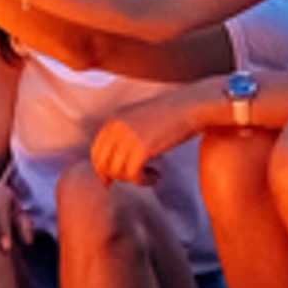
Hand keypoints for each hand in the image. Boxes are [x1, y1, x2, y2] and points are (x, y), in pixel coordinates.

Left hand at [88, 89, 204, 183]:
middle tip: (135, 178)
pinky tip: (156, 177)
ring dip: (134, 180)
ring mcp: (128, 137)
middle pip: (102, 164)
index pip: (96, 152)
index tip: (114, 180)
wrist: (191, 105)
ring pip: (117, 172)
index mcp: (113, 120)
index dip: (103, 169)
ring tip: (150, 176)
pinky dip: (143, 181)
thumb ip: (124, 135)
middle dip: (117, 177)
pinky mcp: (143, 148)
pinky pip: (133, 175)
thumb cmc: (170, 114)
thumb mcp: (139, 119)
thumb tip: (114, 161)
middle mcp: (116, 128)